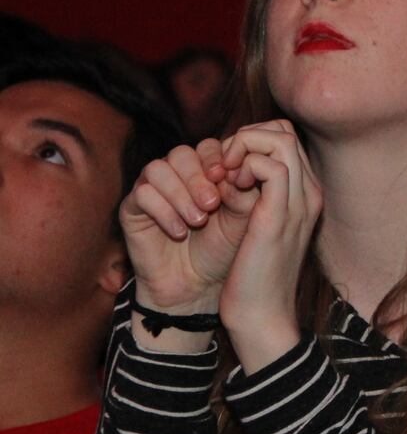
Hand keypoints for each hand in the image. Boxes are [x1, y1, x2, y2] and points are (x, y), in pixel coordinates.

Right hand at [122, 139, 258, 315]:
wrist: (198, 286)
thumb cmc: (223, 250)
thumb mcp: (243, 219)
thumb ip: (247, 191)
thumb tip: (245, 165)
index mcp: (206, 171)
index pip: (208, 147)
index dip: (218, 159)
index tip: (230, 179)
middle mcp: (177, 175)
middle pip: (181, 153)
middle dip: (198, 177)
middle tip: (212, 203)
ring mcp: (152, 189)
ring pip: (157, 169)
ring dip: (180, 194)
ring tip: (198, 220)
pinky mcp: (132, 209)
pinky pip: (141, 194)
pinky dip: (163, 211)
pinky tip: (180, 232)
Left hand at [215, 120, 323, 371]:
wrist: (261, 316)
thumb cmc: (254, 277)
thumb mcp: (257, 229)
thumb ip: (253, 198)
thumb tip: (231, 173)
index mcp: (306, 197)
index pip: (286, 140)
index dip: (252, 142)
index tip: (227, 169)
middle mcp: (309, 194)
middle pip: (286, 132)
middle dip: (247, 136)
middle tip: (223, 166)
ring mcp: (298, 202)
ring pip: (280, 139)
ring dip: (243, 147)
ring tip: (223, 175)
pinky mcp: (279, 214)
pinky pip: (268, 164)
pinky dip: (241, 166)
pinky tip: (225, 190)